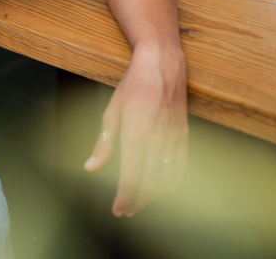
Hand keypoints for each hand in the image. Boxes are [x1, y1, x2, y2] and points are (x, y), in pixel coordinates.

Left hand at [84, 44, 188, 216]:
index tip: (118, 209)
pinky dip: (174, 182)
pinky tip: (165, 189)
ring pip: (167, 179)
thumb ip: (104, 142)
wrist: (162, 65)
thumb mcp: (112, 110)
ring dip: (155, 195)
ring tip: (141, 203)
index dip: (125, 197)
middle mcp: (158, 140)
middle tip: (127, 210)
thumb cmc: (133, 85)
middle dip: (138, 201)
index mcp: (136, 134)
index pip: (131, 177)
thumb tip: (90, 167)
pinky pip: (182, 166)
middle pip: (150, 183)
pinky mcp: (185, 135)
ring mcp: (174, 139)